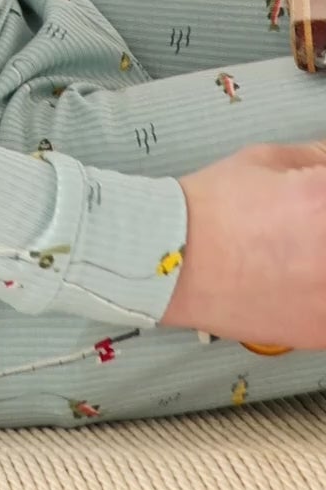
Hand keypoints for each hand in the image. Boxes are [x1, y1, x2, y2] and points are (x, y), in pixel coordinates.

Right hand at [161, 141, 325, 344]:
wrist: (177, 262)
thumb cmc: (215, 208)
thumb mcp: (267, 159)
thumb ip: (318, 157)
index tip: (321, 196)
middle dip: (323, 222)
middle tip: (309, 223)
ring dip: (322, 260)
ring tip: (303, 254)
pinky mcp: (325, 331)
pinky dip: (322, 295)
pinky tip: (304, 283)